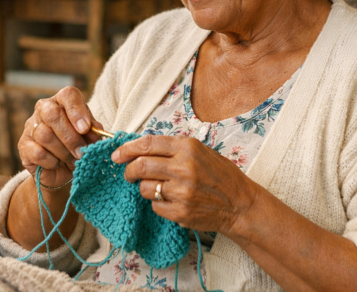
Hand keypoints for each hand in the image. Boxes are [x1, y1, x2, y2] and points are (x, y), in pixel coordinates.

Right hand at [18, 86, 102, 187]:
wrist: (62, 168)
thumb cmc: (77, 145)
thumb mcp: (89, 136)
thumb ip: (93, 131)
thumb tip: (95, 131)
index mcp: (62, 101)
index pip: (68, 95)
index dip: (77, 111)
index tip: (85, 128)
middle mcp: (43, 109)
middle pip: (52, 115)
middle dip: (70, 137)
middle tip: (82, 151)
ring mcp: (30, 126)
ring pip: (45, 135)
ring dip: (63, 152)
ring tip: (74, 160)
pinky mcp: (23, 145)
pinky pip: (38, 153)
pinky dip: (52, 161)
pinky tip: (57, 163)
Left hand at [112, 135, 257, 234]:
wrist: (239, 203)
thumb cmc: (219, 175)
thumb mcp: (199, 151)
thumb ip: (172, 148)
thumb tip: (139, 148)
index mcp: (187, 147)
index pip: (146, 144)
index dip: (126, 149)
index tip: (116, 155)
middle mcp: (184, 167)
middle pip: (140, 166)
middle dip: (128, 170)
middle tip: (128, 174)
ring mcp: (182, 191)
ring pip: (145, 188)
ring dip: (145, 188)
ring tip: (159, 188)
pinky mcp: (181, 211)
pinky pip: (155, 206)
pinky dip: (158, 203)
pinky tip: (171, 201)